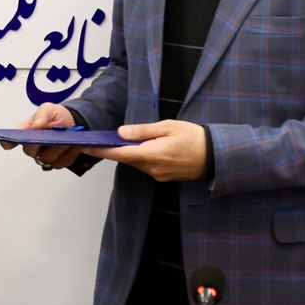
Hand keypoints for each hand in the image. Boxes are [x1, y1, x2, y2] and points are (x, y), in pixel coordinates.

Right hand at [9, 103, 82, 171]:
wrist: (74, 122)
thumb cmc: (56, 115)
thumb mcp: (49, 109)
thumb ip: (42, 115)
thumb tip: (35, 126)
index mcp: (25, 132)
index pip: (10, 140)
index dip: (8, 143)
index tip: (9, 144)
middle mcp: (32, 146)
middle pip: (30, 151)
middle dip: (43, 144)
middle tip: (55, 138)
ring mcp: (43, 155)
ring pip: (46, 159)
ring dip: (59, 150)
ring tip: (68, 141)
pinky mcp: (57, 161)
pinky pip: (60, 163)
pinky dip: (68, 155)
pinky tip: (74, 147)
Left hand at [89, 119, 207, 181]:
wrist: (217, 156)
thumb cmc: (194, 137)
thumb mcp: (168, 127)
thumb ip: (143, 131)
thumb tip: (121, 133)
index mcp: (152, 154)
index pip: (120, 154)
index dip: (102, 151)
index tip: (87, 147)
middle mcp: (153, 169)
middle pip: (127, 159)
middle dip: (116, 149)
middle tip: (104, 138)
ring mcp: (159, 175)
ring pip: (138, 163)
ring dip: (131, 153)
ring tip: (128, 140)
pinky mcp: (165, 177)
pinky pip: (148, 167)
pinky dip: (143, 158)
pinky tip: (147, 148)